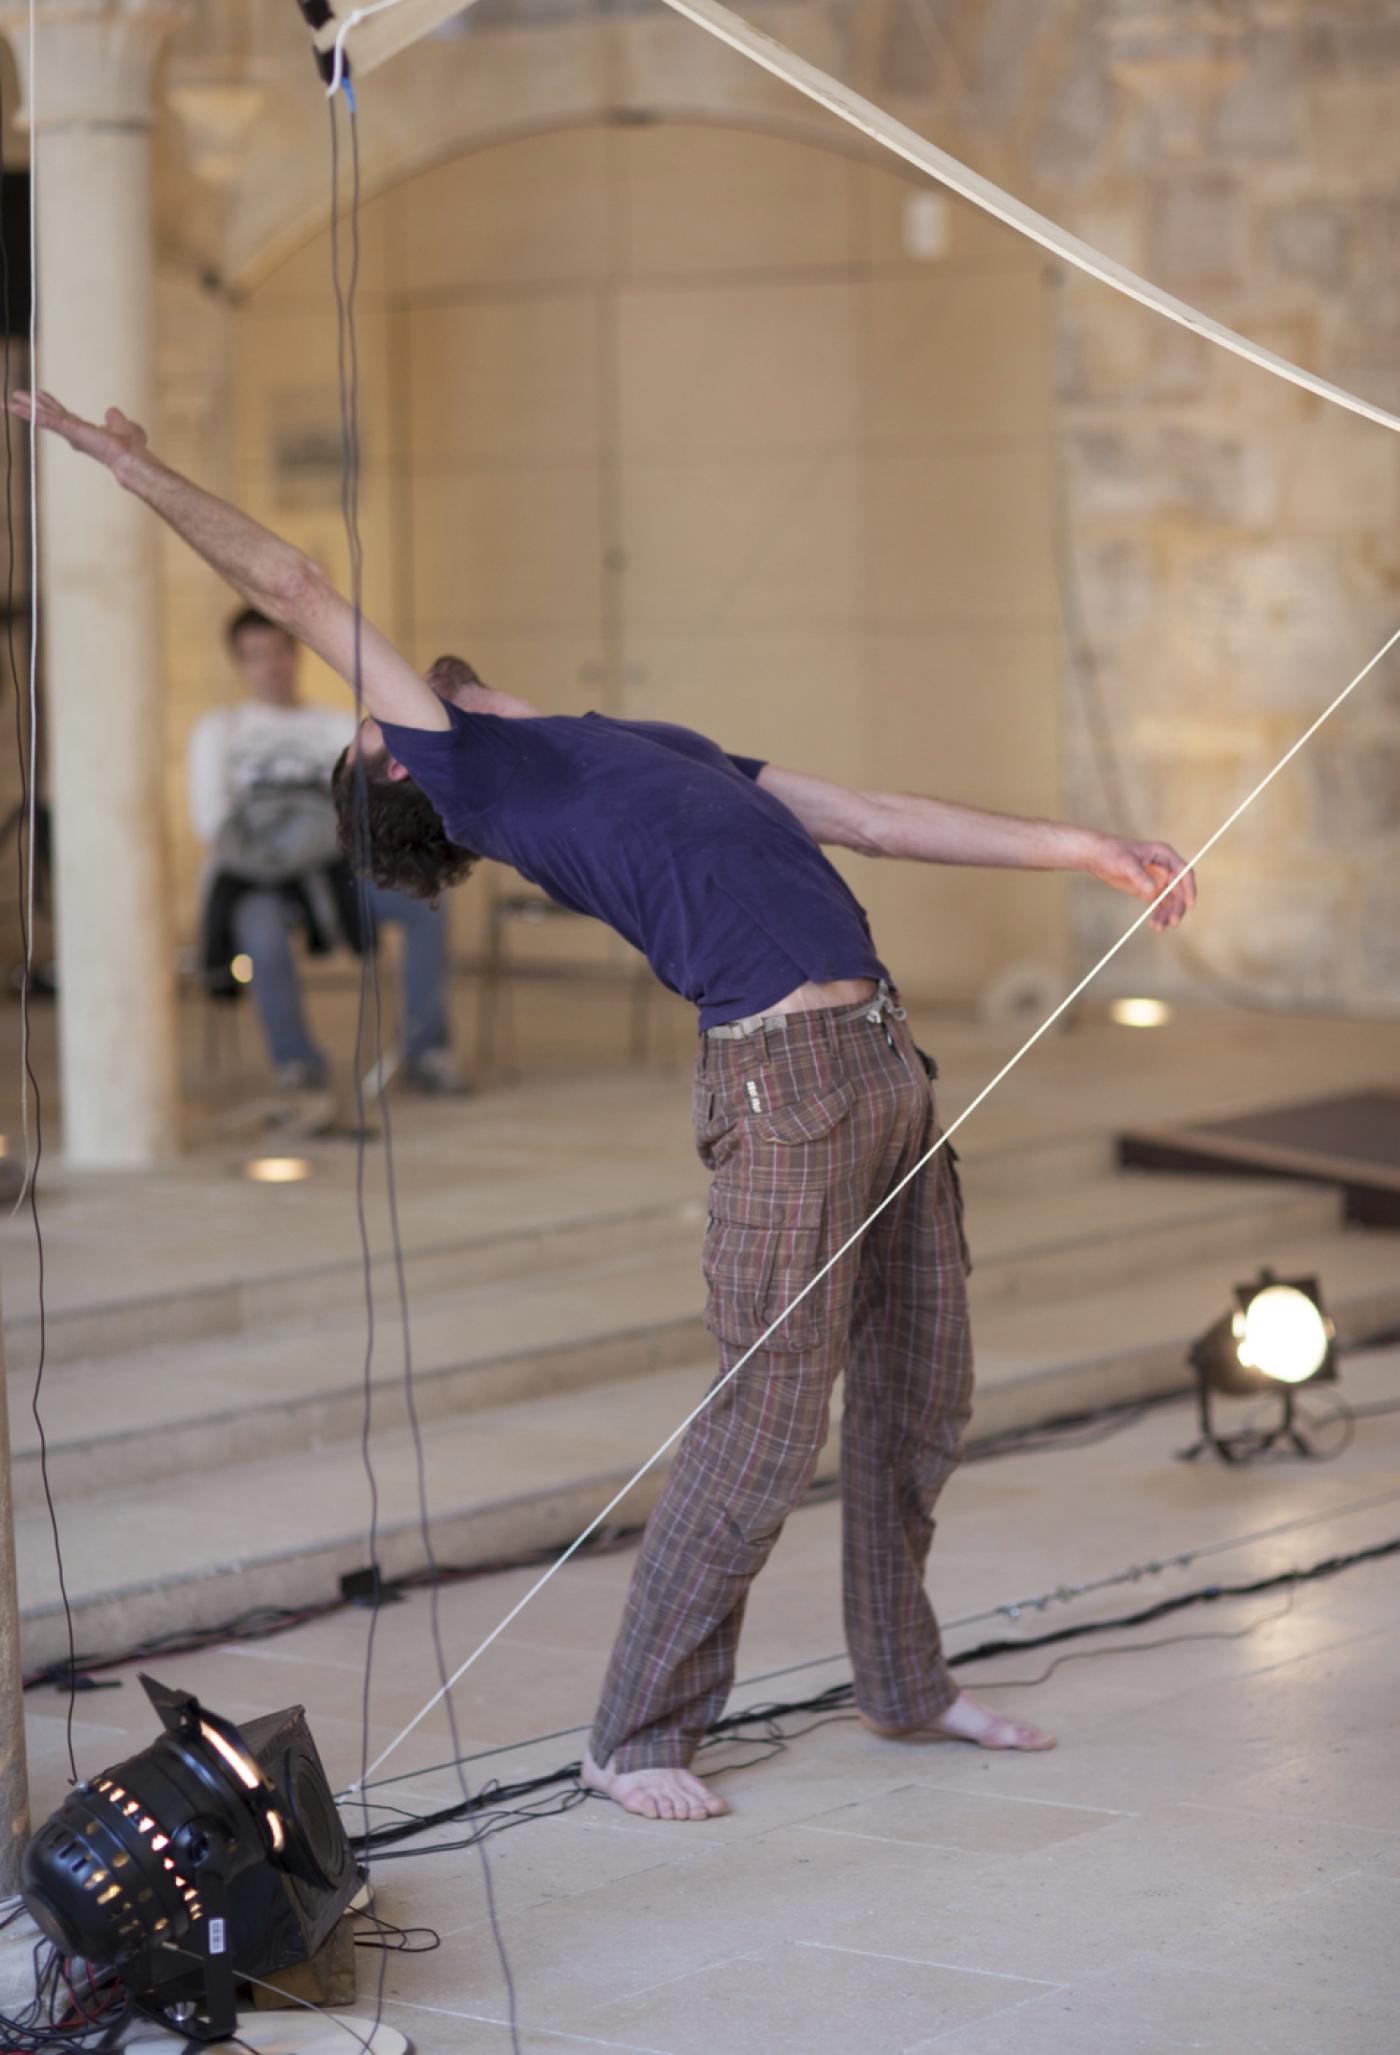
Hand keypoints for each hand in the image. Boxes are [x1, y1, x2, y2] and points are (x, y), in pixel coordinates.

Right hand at [9, 389, 151, 475]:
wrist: (132, 458)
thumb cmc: (132, 447)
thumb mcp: (123, 425)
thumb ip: (115, 418)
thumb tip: (111, 411)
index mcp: (84, 431)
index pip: (63, 415)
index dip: (51, 404)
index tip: (39, 394)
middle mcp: (74, 433)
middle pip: (49, 415)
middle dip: (32, 406)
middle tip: (15, 396)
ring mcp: (70, 432)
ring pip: (43, 417)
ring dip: (25, 409)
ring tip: (7, 402)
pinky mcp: (69, 431)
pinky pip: (46, 419)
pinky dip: (32, 413)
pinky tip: (17, 407)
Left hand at [1087, 834, 1195, 931]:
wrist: (1098, 857)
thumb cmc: (1112, 853)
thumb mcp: (1125, 862)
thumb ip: (1139, 875)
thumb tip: (1152, 889)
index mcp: (1165, 855)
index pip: (1184, 873)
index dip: (1189, 889)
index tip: (1190, 905)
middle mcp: (1166, 869)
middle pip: (1179, 891)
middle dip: (1177, 907)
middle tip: (1173, 922)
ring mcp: (1159, 881)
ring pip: (1170, 902)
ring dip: (1167, 915)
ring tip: (1158, 928)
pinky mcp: (1149, 891)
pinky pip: (1159, 906)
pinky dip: (1158, 916)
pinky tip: (1153, 925)